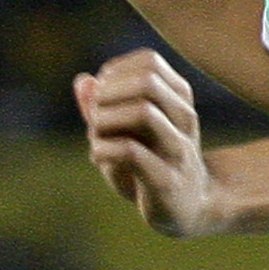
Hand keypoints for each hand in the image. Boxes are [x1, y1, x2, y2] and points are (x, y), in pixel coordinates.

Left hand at [77, 49, 219, 236]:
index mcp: (179, 99)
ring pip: (143, 111)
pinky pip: (130, 152)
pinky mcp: (166, 180)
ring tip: (95, 136)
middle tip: (94, 115)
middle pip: (147, 81)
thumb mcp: (124, 131)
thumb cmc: (151, 163)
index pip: (149, 61)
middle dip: (108, 93)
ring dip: (105, 120)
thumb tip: (82, 81)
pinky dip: (103, 149)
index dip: (115, 72)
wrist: (186, 208)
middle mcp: (184, 118)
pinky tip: (98, 157)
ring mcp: (178, 148)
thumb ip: (102, 106)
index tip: (101, 95)